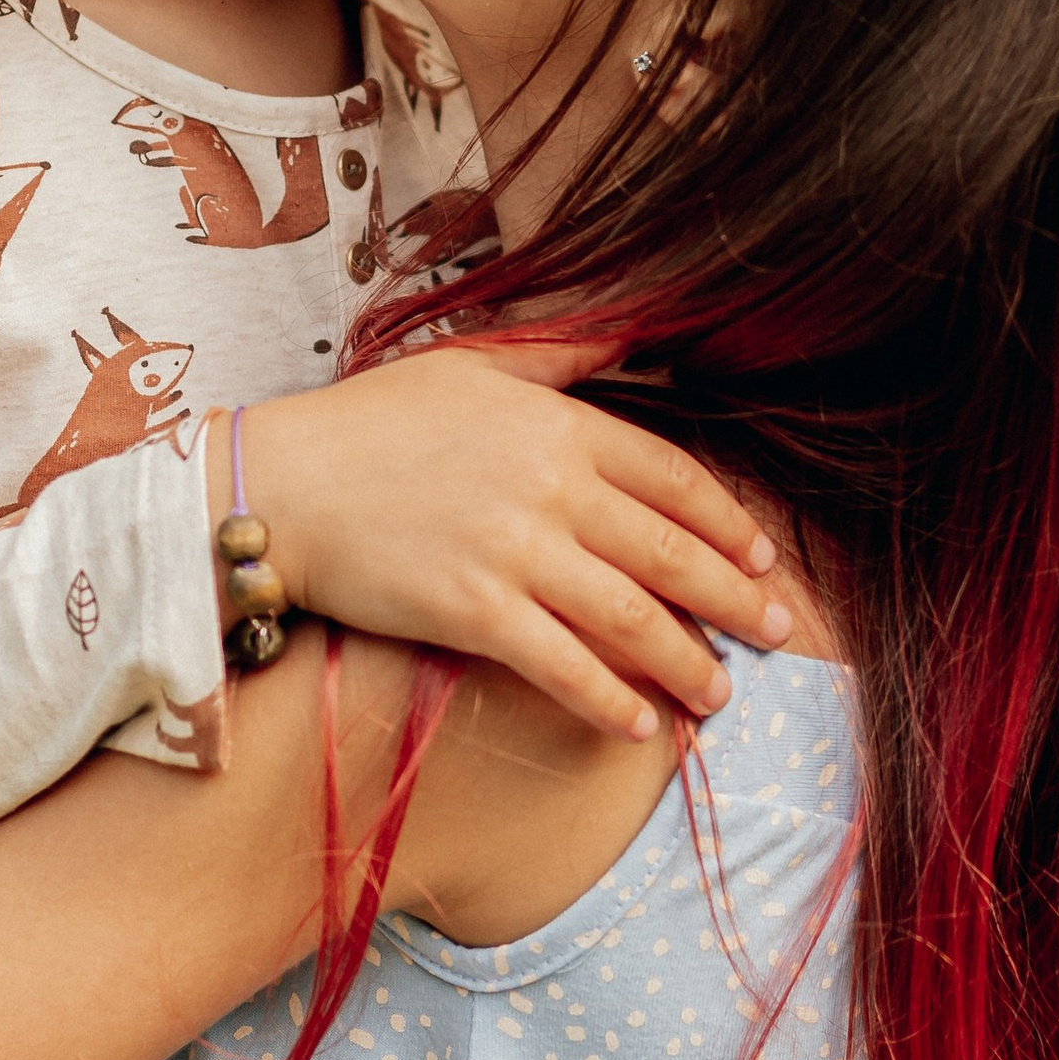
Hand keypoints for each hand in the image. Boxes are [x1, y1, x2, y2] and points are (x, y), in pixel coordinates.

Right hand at [217, 351, 791, 740]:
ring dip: (688, 663)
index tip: (762, 557)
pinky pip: (563, 666)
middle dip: (736, 601)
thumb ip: (558, 355)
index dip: (728, 524)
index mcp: (557, 424)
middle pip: (671, 553)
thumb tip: (632, 332)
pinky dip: (610, 701)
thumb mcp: (469, 364)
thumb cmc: (369, 423)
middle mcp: (550, 487)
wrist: (279, 484)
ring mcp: (514, 551)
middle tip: (779, 634)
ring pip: (632, 618)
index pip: (673, 478)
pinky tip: (640, 726)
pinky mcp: (473, 611)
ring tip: (720, 692)